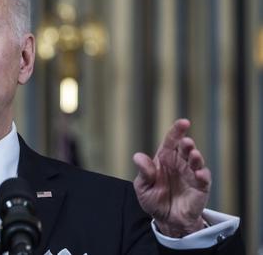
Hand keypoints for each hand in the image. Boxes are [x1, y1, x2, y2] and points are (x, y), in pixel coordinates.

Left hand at [133, 119, 210, 236]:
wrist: (166, 220)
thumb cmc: (154, 199)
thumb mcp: (143, 187)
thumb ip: (143, 172)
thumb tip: (138, 157)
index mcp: (165, 159)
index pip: (171, 141)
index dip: (177, 131)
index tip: (184, 122)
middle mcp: (180, 163)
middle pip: (185, 148)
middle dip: (187, 144)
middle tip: (186, 143)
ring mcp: (191, 174)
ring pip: (196, 161)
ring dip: (196, 157)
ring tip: (193, 154)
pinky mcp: (200, 187)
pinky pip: (203, 179)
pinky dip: (202, 175)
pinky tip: (199, 174)